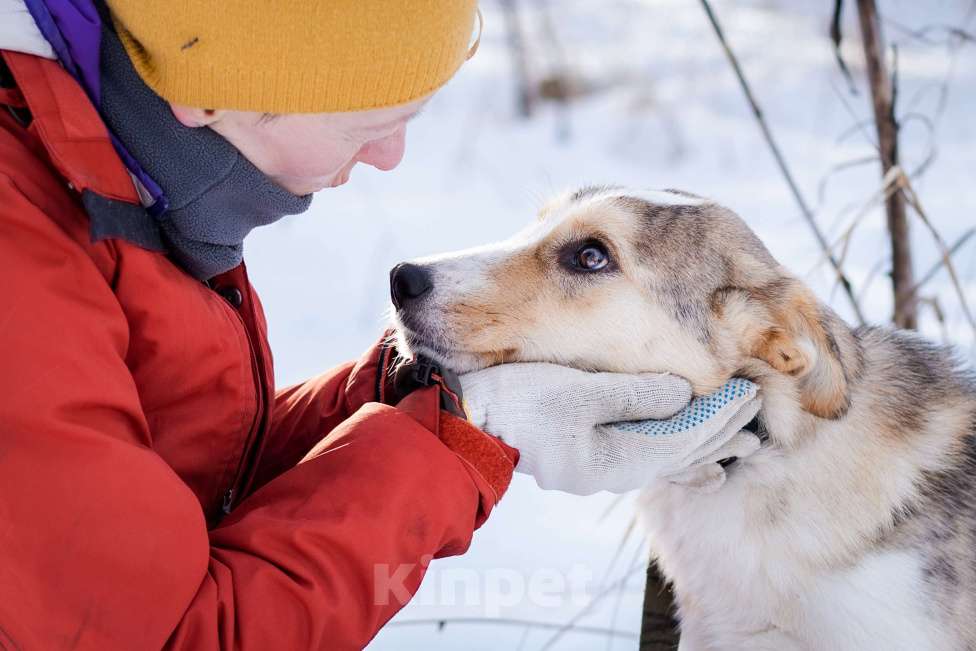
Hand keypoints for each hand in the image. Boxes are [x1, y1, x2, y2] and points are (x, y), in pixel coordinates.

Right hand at [459, 363, 759, 494]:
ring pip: (669, 459)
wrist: (466, 422)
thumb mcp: (574, 393)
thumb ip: (631, 394)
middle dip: (721, 431)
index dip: (720, 417)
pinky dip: (678, 457)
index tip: (751, 392)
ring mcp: (601, 469)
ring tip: (742, 442)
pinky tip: (694, 466)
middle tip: (759, 407)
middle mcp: (615, 471)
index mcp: (614, 458)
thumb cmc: (517, 402)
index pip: (684, 439)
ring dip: (706, 446)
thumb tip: (682, 392)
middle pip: (682, 454)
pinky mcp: (588, 458)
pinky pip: (647, 459)